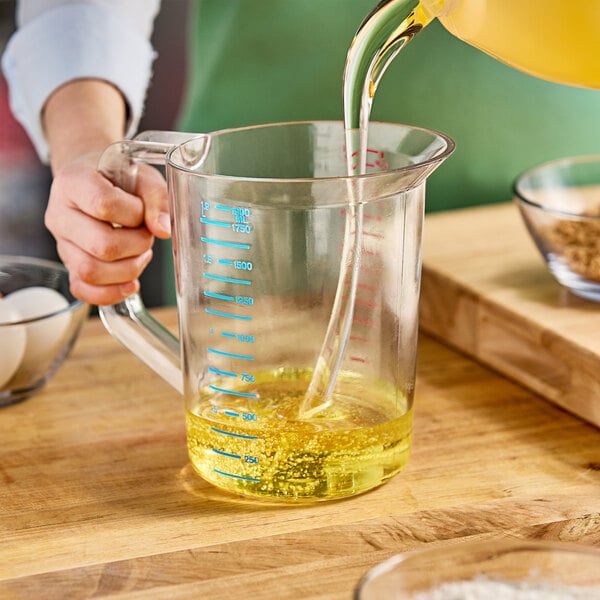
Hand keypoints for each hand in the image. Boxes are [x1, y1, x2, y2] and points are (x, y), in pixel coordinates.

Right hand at [45, 151, 170, 304]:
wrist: (96, 180)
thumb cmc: (119, 177)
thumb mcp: (143, 176)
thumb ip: (156, 198)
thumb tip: (162, 230)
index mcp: (74, 182)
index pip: (104, 205)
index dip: (134, 214)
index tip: (142, 211)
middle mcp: (60, 214)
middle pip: (101, 245)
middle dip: (137, 245)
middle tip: (146, 236)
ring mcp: (61, 243)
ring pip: (91, 272)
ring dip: (129, 269)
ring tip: (140, 254)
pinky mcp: (69, 265)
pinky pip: (82, 290)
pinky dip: (111, 293)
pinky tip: (130, 283)